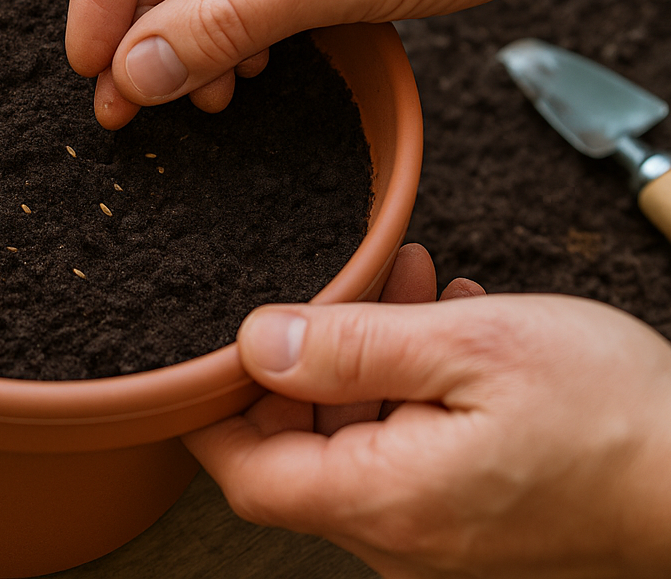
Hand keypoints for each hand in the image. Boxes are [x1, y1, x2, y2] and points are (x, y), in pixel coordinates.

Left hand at [183, 250, 670, 577]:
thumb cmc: (614, 415)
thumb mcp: (469, 347)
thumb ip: (350, 346)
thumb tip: (256, 343)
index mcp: (382, 500)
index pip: (244, 470)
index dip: (212, 407)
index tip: (207, 346)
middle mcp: (400, 536)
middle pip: (297, 451)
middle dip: (306, 360)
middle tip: (344, 286)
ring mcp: (440, 535)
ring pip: (360, 440)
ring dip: (367, 359)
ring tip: (408, 285)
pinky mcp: (476, 521)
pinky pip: (411, 452)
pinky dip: (412, 388)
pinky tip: (448, 326)